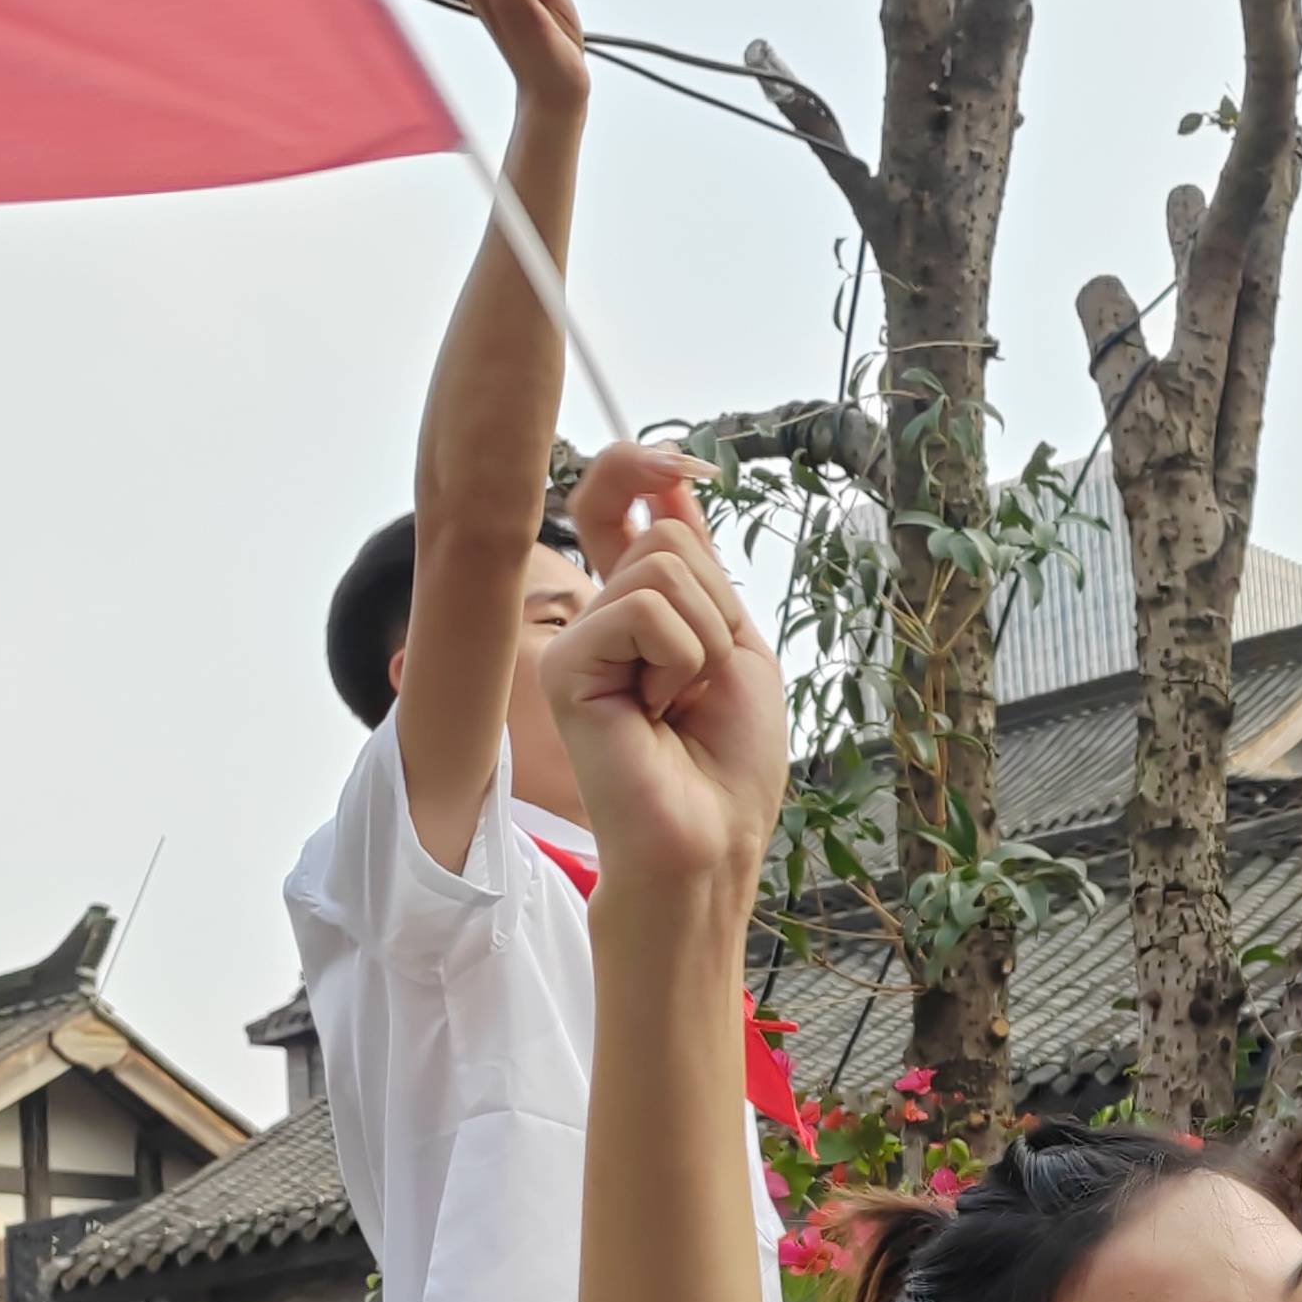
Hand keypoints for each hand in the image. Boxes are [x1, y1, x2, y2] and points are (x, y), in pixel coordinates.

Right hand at [540, 456, 786, 890]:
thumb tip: (672, 478)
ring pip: (662, 567)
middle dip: (719, 608)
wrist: (713, 835)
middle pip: (668, 535)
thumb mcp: (737, 643)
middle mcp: (601, 618)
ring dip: (705, 640)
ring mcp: (579, 640)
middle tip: (703, 683)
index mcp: (640, 611)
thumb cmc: (730, 761)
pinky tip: (658, 713)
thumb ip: (698, 565)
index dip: (638, 471)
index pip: (621, 512)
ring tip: (682, 702)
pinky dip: (680, 658)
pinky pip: (643, 608)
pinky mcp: (565, 665)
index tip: (681, 467)